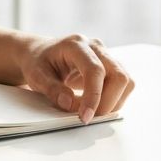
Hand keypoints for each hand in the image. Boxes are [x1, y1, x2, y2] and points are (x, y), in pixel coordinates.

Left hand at [17, 34, 133, 123]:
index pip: (95, 70)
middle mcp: (95, 47)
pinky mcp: (111, 66)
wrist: (39, 54)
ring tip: (90, 110)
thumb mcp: (35, 75)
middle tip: (87, 116)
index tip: (85, 116)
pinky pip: (124, 85)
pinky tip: (96, 104)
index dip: (93, 96)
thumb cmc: (37, 62)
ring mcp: (106, 55)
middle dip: (107, 102)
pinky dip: (114, 100)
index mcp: (75, 44)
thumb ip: (51, 88)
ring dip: (113, 102)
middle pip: (118, 75)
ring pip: (125, 81)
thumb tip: (69, 103)